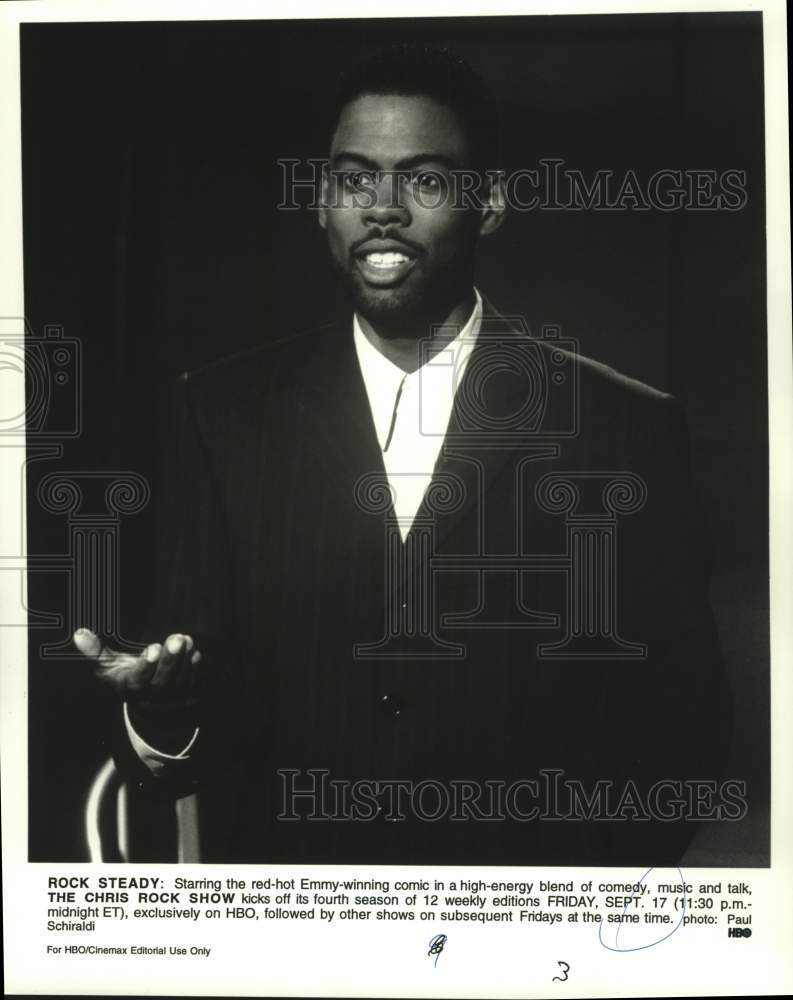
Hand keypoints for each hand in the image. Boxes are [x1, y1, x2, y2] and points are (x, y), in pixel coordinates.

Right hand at [72, 628, 201, 712]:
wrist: (151, 710)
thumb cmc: (127, 679)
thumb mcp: (108, 668)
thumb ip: (96, 651)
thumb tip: (80, 633)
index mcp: (130, 689)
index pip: (138, 680)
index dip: (146, 666)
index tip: (153, 648)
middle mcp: (152, 696)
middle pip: (162, 681)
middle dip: (170, 660)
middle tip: (177, 640)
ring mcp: (172, 698)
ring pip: (180, 681)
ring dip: (185, 660)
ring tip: (187, 640)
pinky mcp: (188, 695)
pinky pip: (193, 684)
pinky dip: (196, 670)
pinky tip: (195, 653)